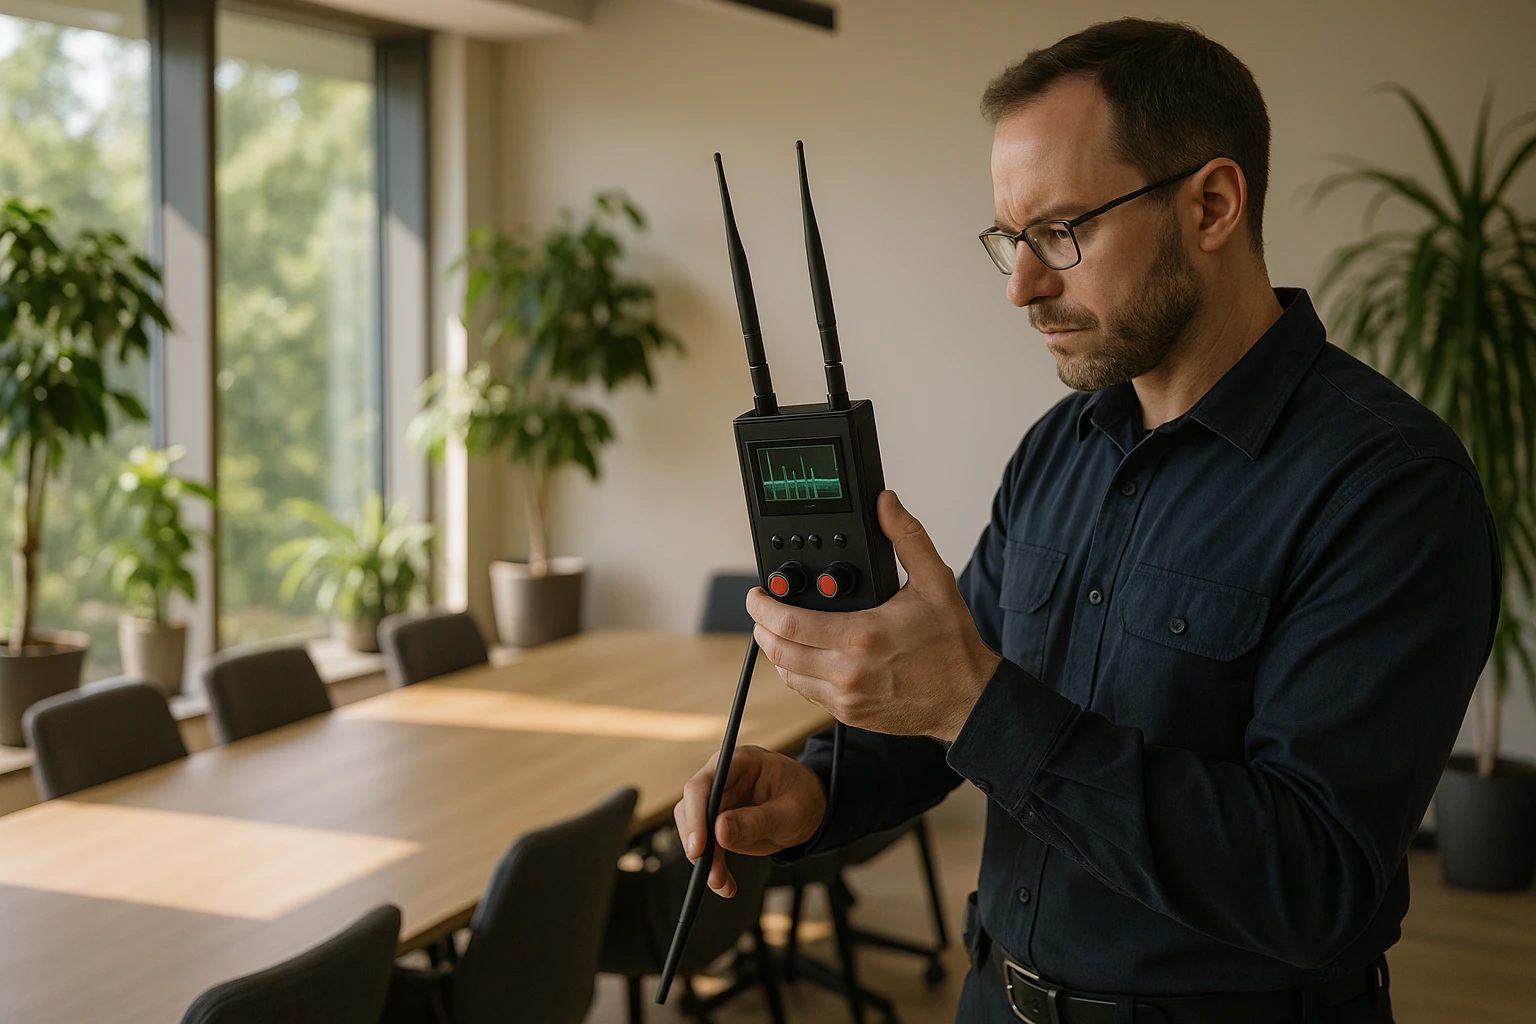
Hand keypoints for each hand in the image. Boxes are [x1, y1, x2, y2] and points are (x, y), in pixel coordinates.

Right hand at [673, 744, 826, 896]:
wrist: (811, 805)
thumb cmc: (803, 798)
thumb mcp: (789, 812)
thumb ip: (756, 821)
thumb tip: (719, 833)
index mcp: (739, 763)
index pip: (702, 785)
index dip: (695, 815)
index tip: (698, 847)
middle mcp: (722, 778)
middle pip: (691, 808)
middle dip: (698, 844)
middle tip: (710, 873)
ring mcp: (719, 800)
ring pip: (695, 830)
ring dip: (705, 860)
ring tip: (722, 883)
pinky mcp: (720, 822)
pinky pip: (708, 845)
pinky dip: (713, 866)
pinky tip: (725, 884)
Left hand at [748, 490, 1000, 742]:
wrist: (968, 699)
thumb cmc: (952, 646)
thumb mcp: (935, 582)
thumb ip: (906, 537)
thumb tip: (886, 504)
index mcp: (861, 636)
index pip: (789, 623)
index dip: (762, 607)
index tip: (757, 594)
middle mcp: (847, 671)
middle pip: (778, 650)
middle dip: (761, 626)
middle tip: (761, 610)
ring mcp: (846, 697)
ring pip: (787, 674)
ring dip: (776, 651)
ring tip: (779, 630)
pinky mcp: (849, 714)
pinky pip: (806, 693)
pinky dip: (796, 673)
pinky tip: (804, 655)